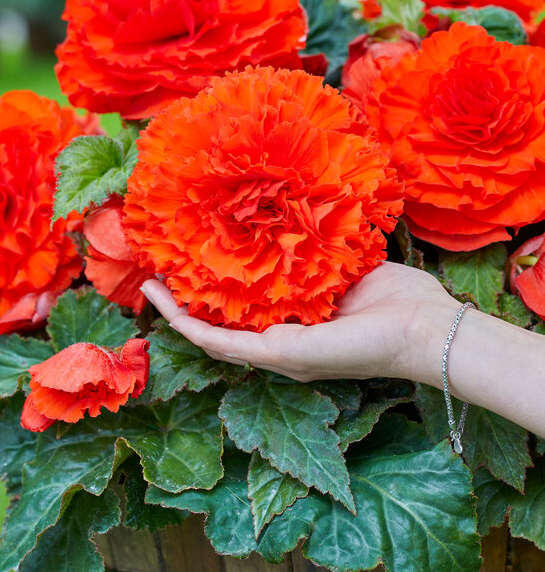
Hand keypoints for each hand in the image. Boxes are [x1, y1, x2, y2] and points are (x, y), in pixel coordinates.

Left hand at [140, 262, 459, 383]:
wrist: (423, 326)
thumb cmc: (359, 348)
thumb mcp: (297, 354)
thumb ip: (249, 347)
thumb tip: (200, 333)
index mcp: (274, 348)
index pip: (212, 333)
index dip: (177, 313)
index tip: (149, 287)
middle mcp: (285, 321)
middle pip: (227, 302)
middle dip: (194, 282)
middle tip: (164, 256)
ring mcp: (306, 292)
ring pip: (255, 273)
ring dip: (224, 257)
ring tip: (195, 232)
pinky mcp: (327, 267)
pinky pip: (289, 251)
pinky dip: (266, 237)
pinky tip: (247, 217)